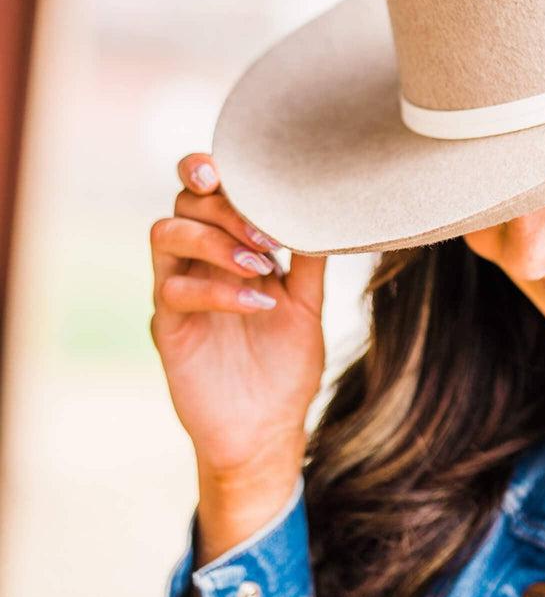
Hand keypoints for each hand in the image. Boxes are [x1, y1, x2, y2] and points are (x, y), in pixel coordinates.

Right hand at [150, 153, 326, 484]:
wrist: (267, 427)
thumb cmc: (285, 362)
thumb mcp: (307, 304)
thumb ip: (310, 260)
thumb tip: (328, 209)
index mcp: (227, 247)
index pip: (205, 192)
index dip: (213, 170)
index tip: (243, 170)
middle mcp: (196, 262)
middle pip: (183, 203)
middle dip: (222, 204)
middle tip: (265, 230)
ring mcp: (176, 292)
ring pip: (165, 234)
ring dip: (216, 240)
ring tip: (263, 265)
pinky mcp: (167, 328)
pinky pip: (175, 290)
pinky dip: (219, 290)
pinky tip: (260, 303)